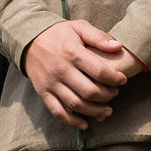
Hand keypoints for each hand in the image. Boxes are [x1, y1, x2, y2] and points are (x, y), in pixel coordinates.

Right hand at [23, 19, 138, 125]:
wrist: (28, 39)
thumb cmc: (58, 33)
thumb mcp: (78, 27)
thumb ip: (99, 36)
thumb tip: (118, 47)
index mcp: (72, 52)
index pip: (99, 72)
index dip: (115, 79)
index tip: (122, 80)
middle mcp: (61, 70)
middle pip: (89, 91)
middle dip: (107, 96)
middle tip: (115, 94)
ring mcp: (51, 83)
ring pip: (75, 104)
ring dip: (94, 111)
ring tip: (107, 111)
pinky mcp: (43, 92)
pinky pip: (58, 112)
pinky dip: (72, 122)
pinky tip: (85, 124)